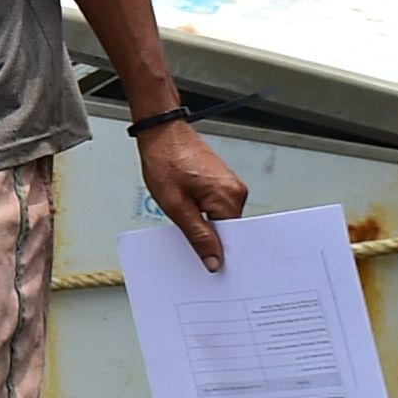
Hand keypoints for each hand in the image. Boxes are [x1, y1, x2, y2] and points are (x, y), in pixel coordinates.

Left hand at [140, 119, 246, 272]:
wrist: (161, 133)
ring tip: (184, 217)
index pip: (233, 239)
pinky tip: (188, 210)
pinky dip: (203, 214)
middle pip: (228, 231)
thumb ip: (198, 236)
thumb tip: (214, 260)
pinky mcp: (221, 183)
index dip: (217, 253)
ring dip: (204, 225)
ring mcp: (230, 186)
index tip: (206, 264)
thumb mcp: (177, 206)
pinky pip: (216, 208)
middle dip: (210, 240)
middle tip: (189, 241)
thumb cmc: (165, 161)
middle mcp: (236, 190)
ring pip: (221, 220)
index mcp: (229, 197)